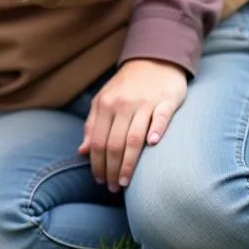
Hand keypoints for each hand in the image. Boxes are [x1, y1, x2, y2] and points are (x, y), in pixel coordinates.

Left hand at [79, 59, 187, 191]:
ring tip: (126, 182)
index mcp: (105, 105)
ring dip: (129, 163)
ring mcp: (145, 103)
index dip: (97, 163)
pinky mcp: (166, 101)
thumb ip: (92, 125)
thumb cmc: (126, 87)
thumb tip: (82, 151)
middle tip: (113, 188)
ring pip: (134, 138)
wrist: (153, 60)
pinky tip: (153, 145)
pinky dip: (157, 130)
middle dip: (112, 169)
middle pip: (114, 143)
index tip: (99, 180)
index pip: (98, 140)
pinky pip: (161, 117)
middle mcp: (122, 105)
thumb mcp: (103, 101)